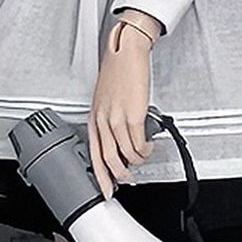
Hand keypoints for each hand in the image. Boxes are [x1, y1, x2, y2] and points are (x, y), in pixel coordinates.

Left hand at [88, 14, 160, 198]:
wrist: (126, 52)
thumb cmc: (117, 72)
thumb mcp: (104, 99)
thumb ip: (107, 119)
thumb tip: (116, 140)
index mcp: (93, 116)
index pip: (93, 154)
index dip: (100, 176)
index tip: (106, 189)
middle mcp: (102, 119)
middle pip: (109, 160)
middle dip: (120, 176)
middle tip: (129, 181)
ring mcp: (117, 118)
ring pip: (126, 155)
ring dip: (137, 160)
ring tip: (143, 156)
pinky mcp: (134, 115)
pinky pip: (139, 144)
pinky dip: (146, 149)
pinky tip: (148, 145)